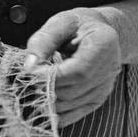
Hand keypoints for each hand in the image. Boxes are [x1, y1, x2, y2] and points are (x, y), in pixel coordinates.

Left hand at [23, 9, 121, 126]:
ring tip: (35, 83)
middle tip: (27, 78)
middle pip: (72, 90)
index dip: (51, 76)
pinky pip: (75, 114)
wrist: (100, 32)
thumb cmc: (77, 25)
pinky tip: (43, 101)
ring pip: (70, 104)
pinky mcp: (98, 98)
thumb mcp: (60, 22)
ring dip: (47, 99)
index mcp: (104, 45)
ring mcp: (105, 86)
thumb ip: (43, 41)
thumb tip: (28, 66)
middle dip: (45, 87)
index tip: (29, 71)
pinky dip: (55, 112)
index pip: (78, 71)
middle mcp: (110, 69)